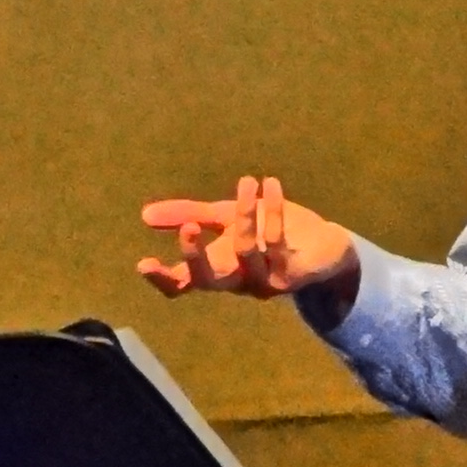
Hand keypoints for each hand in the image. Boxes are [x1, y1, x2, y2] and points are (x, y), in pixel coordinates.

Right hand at [139, 173, 359, 301]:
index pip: (182, 285)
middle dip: (196, 256)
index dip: (162, 278)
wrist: (322, 244)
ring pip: (245, 252)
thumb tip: (144, 215)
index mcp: (217, 271)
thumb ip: (189, 216)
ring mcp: (264, 282)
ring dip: (244, 215)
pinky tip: (271, 184)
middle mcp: (236, 282)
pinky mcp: (292, 275)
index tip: (143, 263)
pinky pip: (277, 241)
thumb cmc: (268, 231)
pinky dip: (272, 209)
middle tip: (190, 226)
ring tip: (247, 181)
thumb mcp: (225, 219)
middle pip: (207, 281)